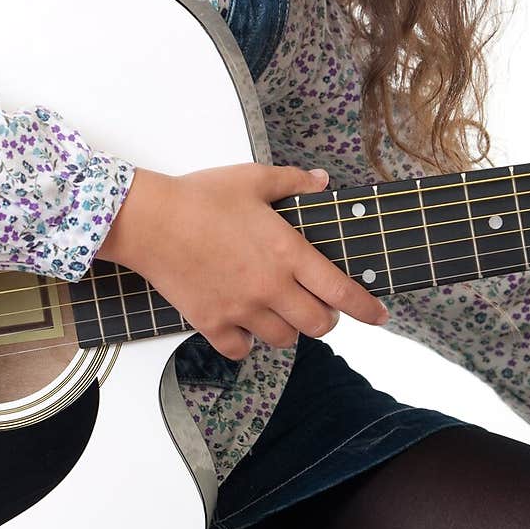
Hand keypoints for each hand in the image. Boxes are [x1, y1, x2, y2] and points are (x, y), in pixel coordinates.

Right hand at [98, 163, 388, 358]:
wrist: (150, 220)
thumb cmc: (199, 196)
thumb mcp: (252, 178)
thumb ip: (293, 182)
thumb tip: (321, 181)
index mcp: (286, 252)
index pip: (341, 291)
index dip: (366, 309)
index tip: (379, 316)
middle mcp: (270, 287)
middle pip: (318, 325)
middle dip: (326, 318)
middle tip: (318, 305)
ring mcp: (241, 309)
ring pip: (284, 340)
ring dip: (289, 329)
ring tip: (280, 311)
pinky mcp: (211, 323)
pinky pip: (241, 350)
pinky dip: (247, 343)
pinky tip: (244, 325)